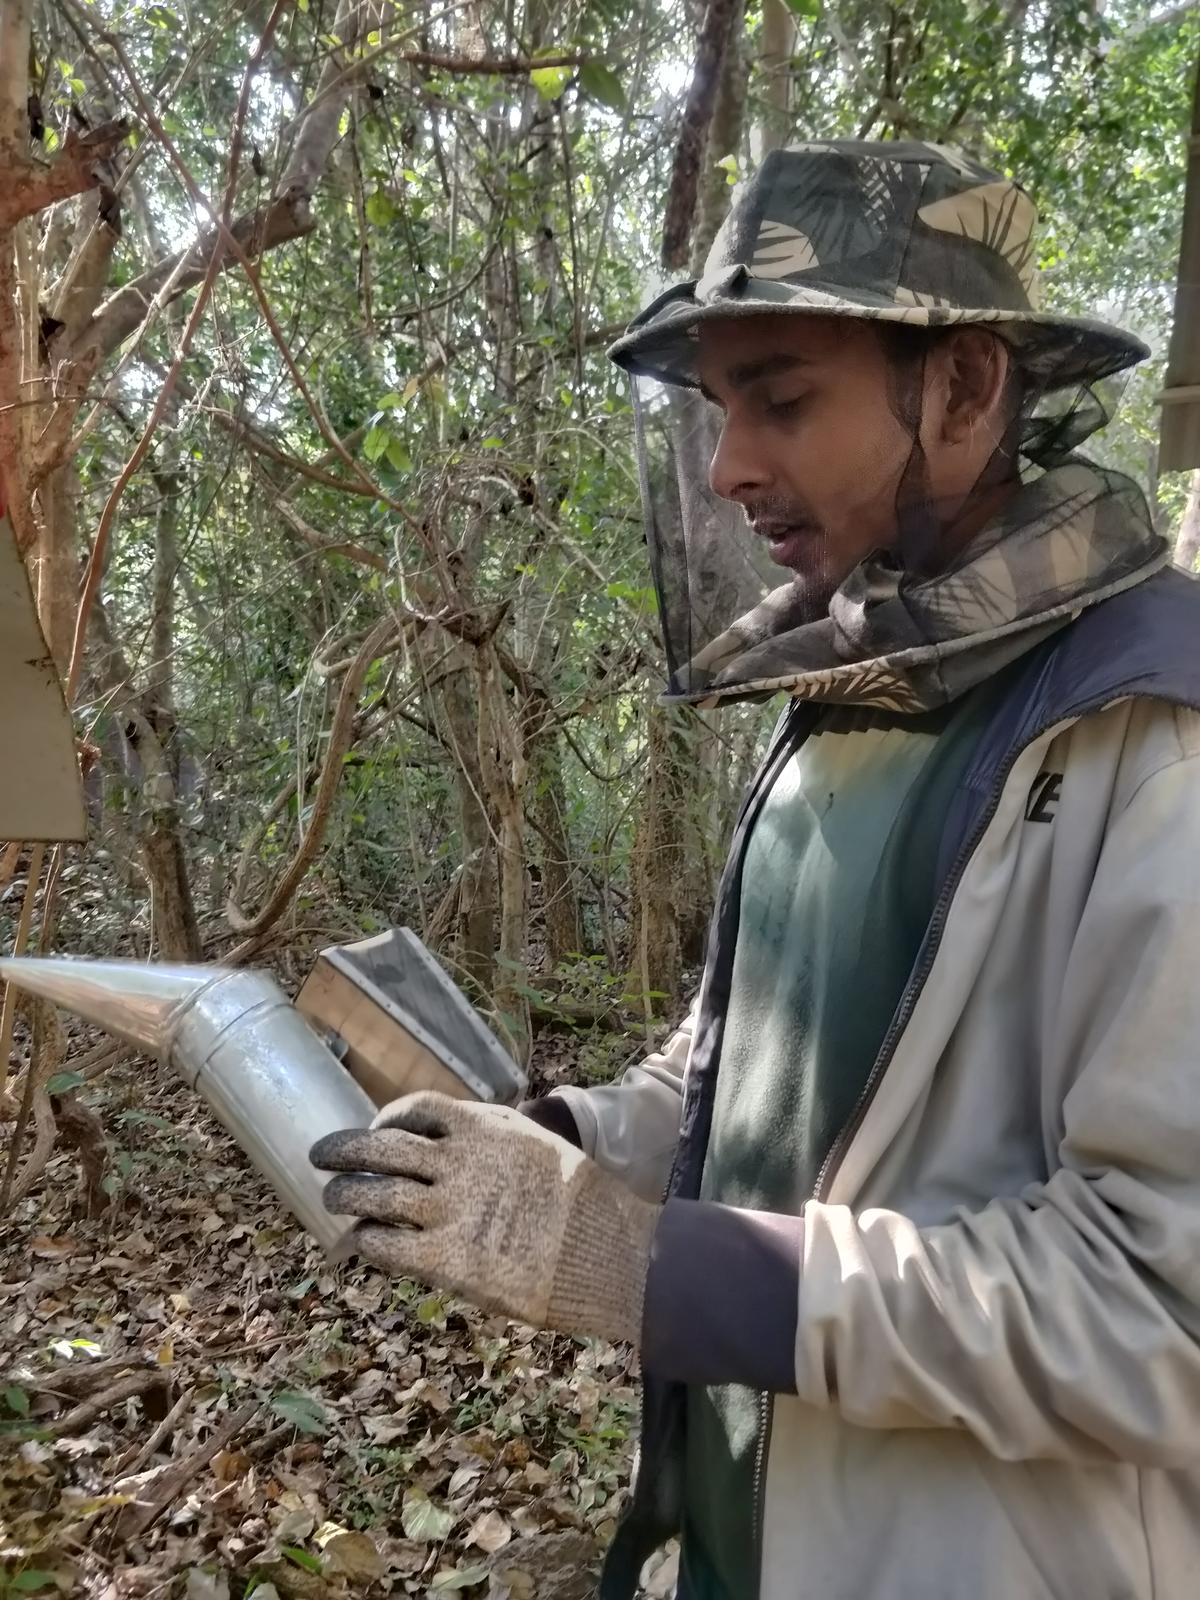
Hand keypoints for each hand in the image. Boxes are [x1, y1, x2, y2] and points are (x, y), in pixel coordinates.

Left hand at [310, 1091, 659, 1343]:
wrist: (606, 1252)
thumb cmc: (582, 1202)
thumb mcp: (538, 1146)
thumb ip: (496, 1141)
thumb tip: (463, 1144)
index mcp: (485, 1127)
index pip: (419, 1108)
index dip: (389, 1116)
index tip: (378, 1126)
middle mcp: (459, 1162)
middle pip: (381, 1146)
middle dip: (343, 1149)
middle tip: (322, 1157)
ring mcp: (449, 1210)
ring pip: (373, 1195)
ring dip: (345, 1196)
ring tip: (333, 1200)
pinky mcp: (446, 1259)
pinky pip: (385, 1244)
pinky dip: (365, 1240)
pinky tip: (361, 1242)